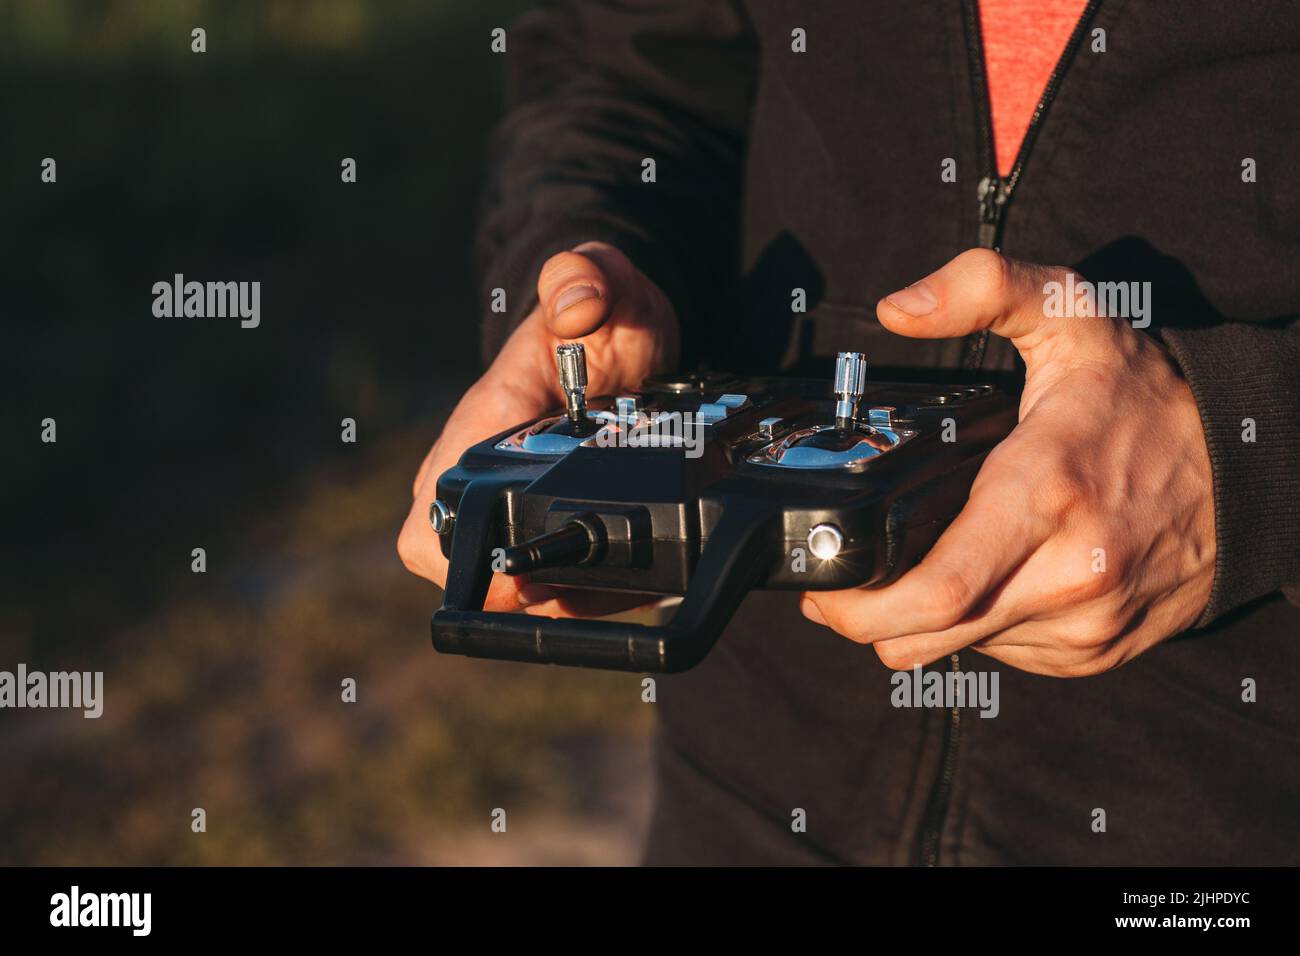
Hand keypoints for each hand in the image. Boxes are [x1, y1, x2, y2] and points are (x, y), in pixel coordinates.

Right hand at [398, 241, 678, 611]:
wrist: (621, 330)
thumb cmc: (603, 315)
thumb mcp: (608, 285)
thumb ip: (588, 278)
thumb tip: (575, 304)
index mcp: (480, 428)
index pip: (432, 526)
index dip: (469, 570)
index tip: (531, 578)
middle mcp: (479, 474)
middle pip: (464, 575)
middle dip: (527, 598)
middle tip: (594, 586)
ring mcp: (506, 499)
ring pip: (509, 590)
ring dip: (565, 598)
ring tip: (625, 586)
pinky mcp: (537, 515)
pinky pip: (543, 579)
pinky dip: (585, 590)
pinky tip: (630, 581)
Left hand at [801, 249, 1216, 676]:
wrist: (1249, 465)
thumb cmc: (1147, 396)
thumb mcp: (1071, 314)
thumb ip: (983, 287)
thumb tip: (897, 310)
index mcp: (1047, 492)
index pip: (937, 588)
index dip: (861, 605)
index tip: (820, 587)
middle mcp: (1070, 572)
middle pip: (931, 636)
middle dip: (869, 623)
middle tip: (839, 591)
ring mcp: (1087, 622)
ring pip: (962, 649)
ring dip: (923, 621)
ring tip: (917, 567)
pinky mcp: (1098, 650)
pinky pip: (1007, 654)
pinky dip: (978, 626)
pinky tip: (984, 578)